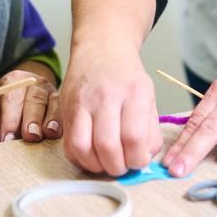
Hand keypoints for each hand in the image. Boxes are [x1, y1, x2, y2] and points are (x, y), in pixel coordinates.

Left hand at [0, 66, 60, 142]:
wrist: (16, 99)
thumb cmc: (1, 108)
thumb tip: (2, 137)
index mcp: (13, 80)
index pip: (12, 99)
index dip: (10, 119)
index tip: (7, 138)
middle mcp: (35, 82)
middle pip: (35, 99)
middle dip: (33, 118)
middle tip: (30, 136)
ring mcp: (51, 91)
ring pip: (53, 103)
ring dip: (52, 119)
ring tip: (49, 133)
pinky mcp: (62, 103)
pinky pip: (65, 111)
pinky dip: (63, 122)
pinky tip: (60, 133)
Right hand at [60, 46, 160, 175]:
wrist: (100, 49)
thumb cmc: (127, 78)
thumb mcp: (148, 97)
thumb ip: (150, 130)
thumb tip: (146, 158)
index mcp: (134, 92)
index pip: (134, 136)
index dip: (137, 159)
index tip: (138, 161)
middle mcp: (106, 96)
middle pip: (106, 145)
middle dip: (116, 167)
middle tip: (122, 167)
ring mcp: (82, 102)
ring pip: (81, 147)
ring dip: (95, 166)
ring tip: (106, 164)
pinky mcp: (66, 109)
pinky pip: (68, 144)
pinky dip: (80, 158)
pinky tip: (92, 156)